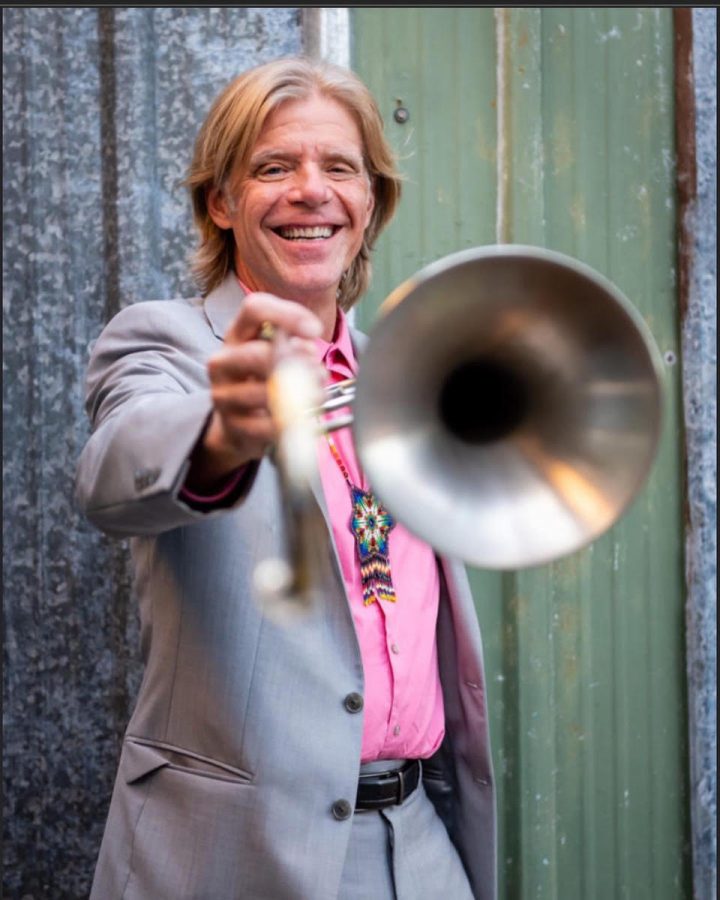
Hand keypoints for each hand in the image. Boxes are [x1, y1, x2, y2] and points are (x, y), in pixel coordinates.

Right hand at [188, 292, 323, 489]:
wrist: (238, 426)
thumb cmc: (264, 382)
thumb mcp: (278, 355)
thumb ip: (296, 347)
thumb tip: (308, 351)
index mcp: (237, 335)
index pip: (255, 309)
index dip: (289, 315)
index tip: (315, 332)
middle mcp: (223, 360)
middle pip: (258, 354)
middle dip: (298, 365)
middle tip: (321, 374)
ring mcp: (223, 393)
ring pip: (264, 393)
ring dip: (300, 396)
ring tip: (318, 396)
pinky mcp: (231, 424)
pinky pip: (266, 424)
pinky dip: (290, 422)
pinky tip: (300, 417)